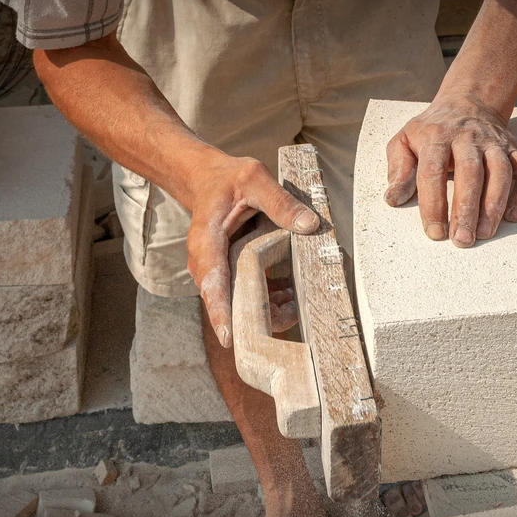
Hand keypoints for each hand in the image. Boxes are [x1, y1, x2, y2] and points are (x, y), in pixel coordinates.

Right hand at [185, 154, 318, 347]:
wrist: (208, 180)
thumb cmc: (228, 179)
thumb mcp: (255, 179)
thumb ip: (281, 202)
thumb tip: (309, 225)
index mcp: (207, 241)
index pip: (212, 281)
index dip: (220, 311)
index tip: (229, 337)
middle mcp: (206, 263)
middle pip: (227, 301)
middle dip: (257, 316)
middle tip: (292, 314)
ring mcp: (217, 271)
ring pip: (239, 302)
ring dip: (267, 307)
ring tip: (296, 301)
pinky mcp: (229, 274)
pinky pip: (247, 294)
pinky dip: (269, 297)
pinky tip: (290, 294)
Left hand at [384, 93, 516, 246]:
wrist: (467, 103)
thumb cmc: (431, 130)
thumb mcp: (404, 141)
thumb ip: (398, 170)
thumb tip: (393, 199)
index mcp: (436, 137)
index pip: (433, 172)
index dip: (433, 204)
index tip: (434, 232)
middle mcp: (467, 138)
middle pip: (470, 173)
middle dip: (466, 209)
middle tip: (462, 240)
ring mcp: (494, 143)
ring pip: (500, 172)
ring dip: (494, 205)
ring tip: (485, 233)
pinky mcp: (514, 149)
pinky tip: (514, 216)